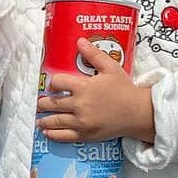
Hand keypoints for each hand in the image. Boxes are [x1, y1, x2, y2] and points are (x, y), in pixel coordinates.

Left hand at [38, 38, 155, 143]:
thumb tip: (79, 41)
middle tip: (41, 103)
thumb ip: (94, 54)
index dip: (53, 83)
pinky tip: (46, 132)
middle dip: (43, 103)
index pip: (57, 82)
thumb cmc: (124, 89)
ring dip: (44, 119)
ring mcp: (81, 122)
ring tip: (39, 118)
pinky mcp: (85, 135)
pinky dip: (53, 134)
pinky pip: (64, 136)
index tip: (54, 86)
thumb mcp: (111, 68)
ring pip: (54, 121)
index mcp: (83, 87)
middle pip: (51, 103)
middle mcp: (79, 105)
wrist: (138, 113)